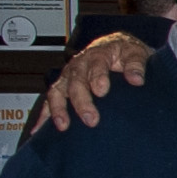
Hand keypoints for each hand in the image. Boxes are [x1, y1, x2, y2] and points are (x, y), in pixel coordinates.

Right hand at [36, 34, 153, 133]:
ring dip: (59, 109)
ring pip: (57, 91)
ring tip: (63, 126)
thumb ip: (136, 64)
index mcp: (97, 55)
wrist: (114, 47)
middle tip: (90, 119)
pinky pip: (49, 101)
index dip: (98, 77)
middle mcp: (79, 65)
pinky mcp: (62, 87)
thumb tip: (137, 79)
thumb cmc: (124, 52)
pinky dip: (43, 115)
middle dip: (81, 101)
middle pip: (76, 82)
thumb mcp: (135, 52)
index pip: (96, 65)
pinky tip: (39, 130)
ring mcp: (68, 77)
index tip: (102, 91)